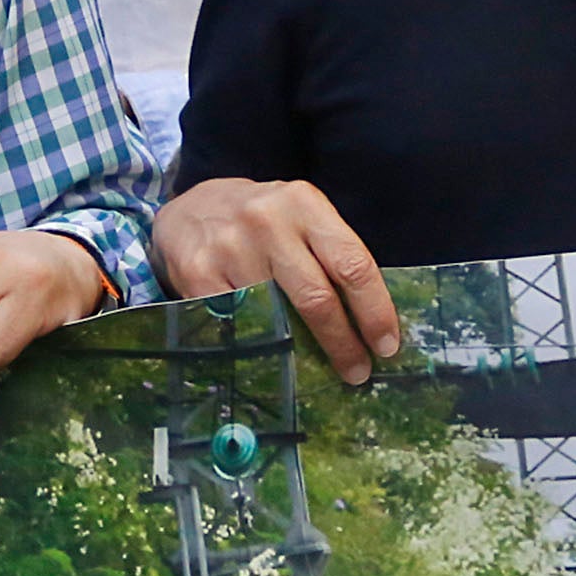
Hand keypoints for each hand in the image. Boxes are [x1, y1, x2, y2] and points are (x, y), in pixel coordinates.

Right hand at [156, 177, 401, 383]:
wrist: (188, 210)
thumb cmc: (260, 220)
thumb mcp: (299, 216)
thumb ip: (329, 252)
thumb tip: (369, 319)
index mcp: (303, 204)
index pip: (352, 263)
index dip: (375, 310)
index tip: (387, 344)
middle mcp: (267, 222)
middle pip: (317, 297)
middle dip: (345, 342)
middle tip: (360, 372)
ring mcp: (230, 249)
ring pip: (277, 319)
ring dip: (302, 354)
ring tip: (318, 371)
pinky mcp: (198, 275)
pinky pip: (238, 327)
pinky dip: (259, 348)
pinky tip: (271, 360)